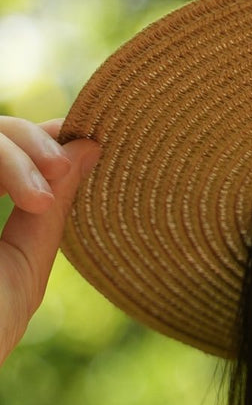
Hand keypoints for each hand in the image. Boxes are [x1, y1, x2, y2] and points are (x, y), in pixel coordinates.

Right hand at [0, 116, 100, 367]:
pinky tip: (32, 198)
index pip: (1, 147)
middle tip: (63, 169)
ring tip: (44, 196)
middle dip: (31, 139)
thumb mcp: (22, 268)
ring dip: (17, 149)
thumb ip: (50, 209)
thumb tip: (89, 147)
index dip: (40, 137)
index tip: (84, 145)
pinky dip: (3, 160)